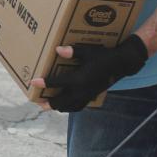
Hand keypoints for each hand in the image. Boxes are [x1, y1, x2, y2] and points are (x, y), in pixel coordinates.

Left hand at [30, 35, 147, 111]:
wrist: (123, 64)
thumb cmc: (104, 55)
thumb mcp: (88, 51)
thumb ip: (72, 51)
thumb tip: (57, 49)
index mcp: (80, 79)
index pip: (57, 83)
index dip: (44, 83)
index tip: (33, 82)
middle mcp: (83, 90)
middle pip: (62, 101)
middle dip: (49, 102)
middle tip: (37, 103)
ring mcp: (89, 95)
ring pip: (70, 106)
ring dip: (59, 107)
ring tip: (48, 106)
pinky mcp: (93, 96)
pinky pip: (79, 106)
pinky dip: (70, 107)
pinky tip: (65, 104)